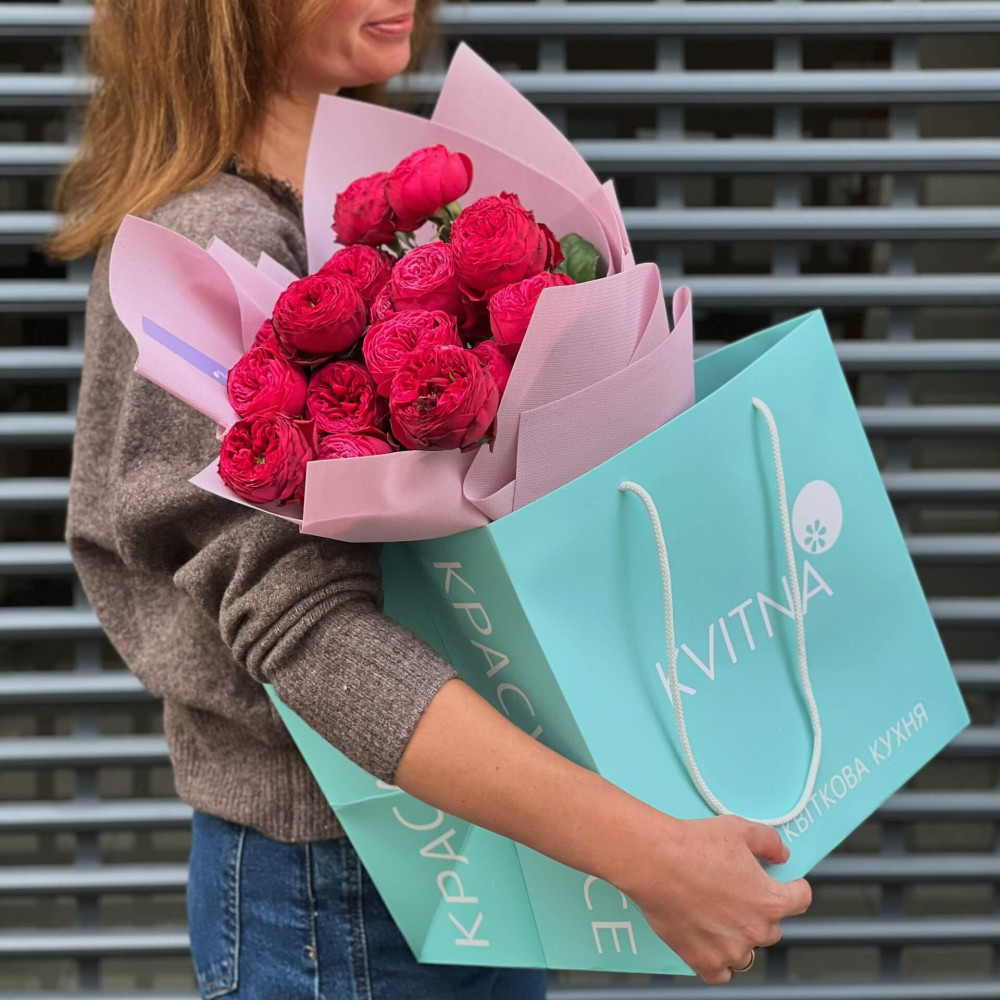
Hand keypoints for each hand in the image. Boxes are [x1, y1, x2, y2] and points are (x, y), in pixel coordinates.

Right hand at [614, 811, 811, 983]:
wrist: (656, 862)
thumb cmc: (695, 844)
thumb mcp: (739, 829)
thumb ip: (769, 842)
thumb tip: (782, 855)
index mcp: (770, 900)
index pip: (801, 899)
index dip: (795, 888)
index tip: (789, 885)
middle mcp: (756, 930)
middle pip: (772, 928)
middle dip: (761, 913)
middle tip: (738, 895)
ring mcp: (730, 950)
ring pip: (748, 953)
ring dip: (740, 940)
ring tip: (721, 920)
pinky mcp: (704, 962)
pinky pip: (722, 973)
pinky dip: (718, 962)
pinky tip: (710, 945)